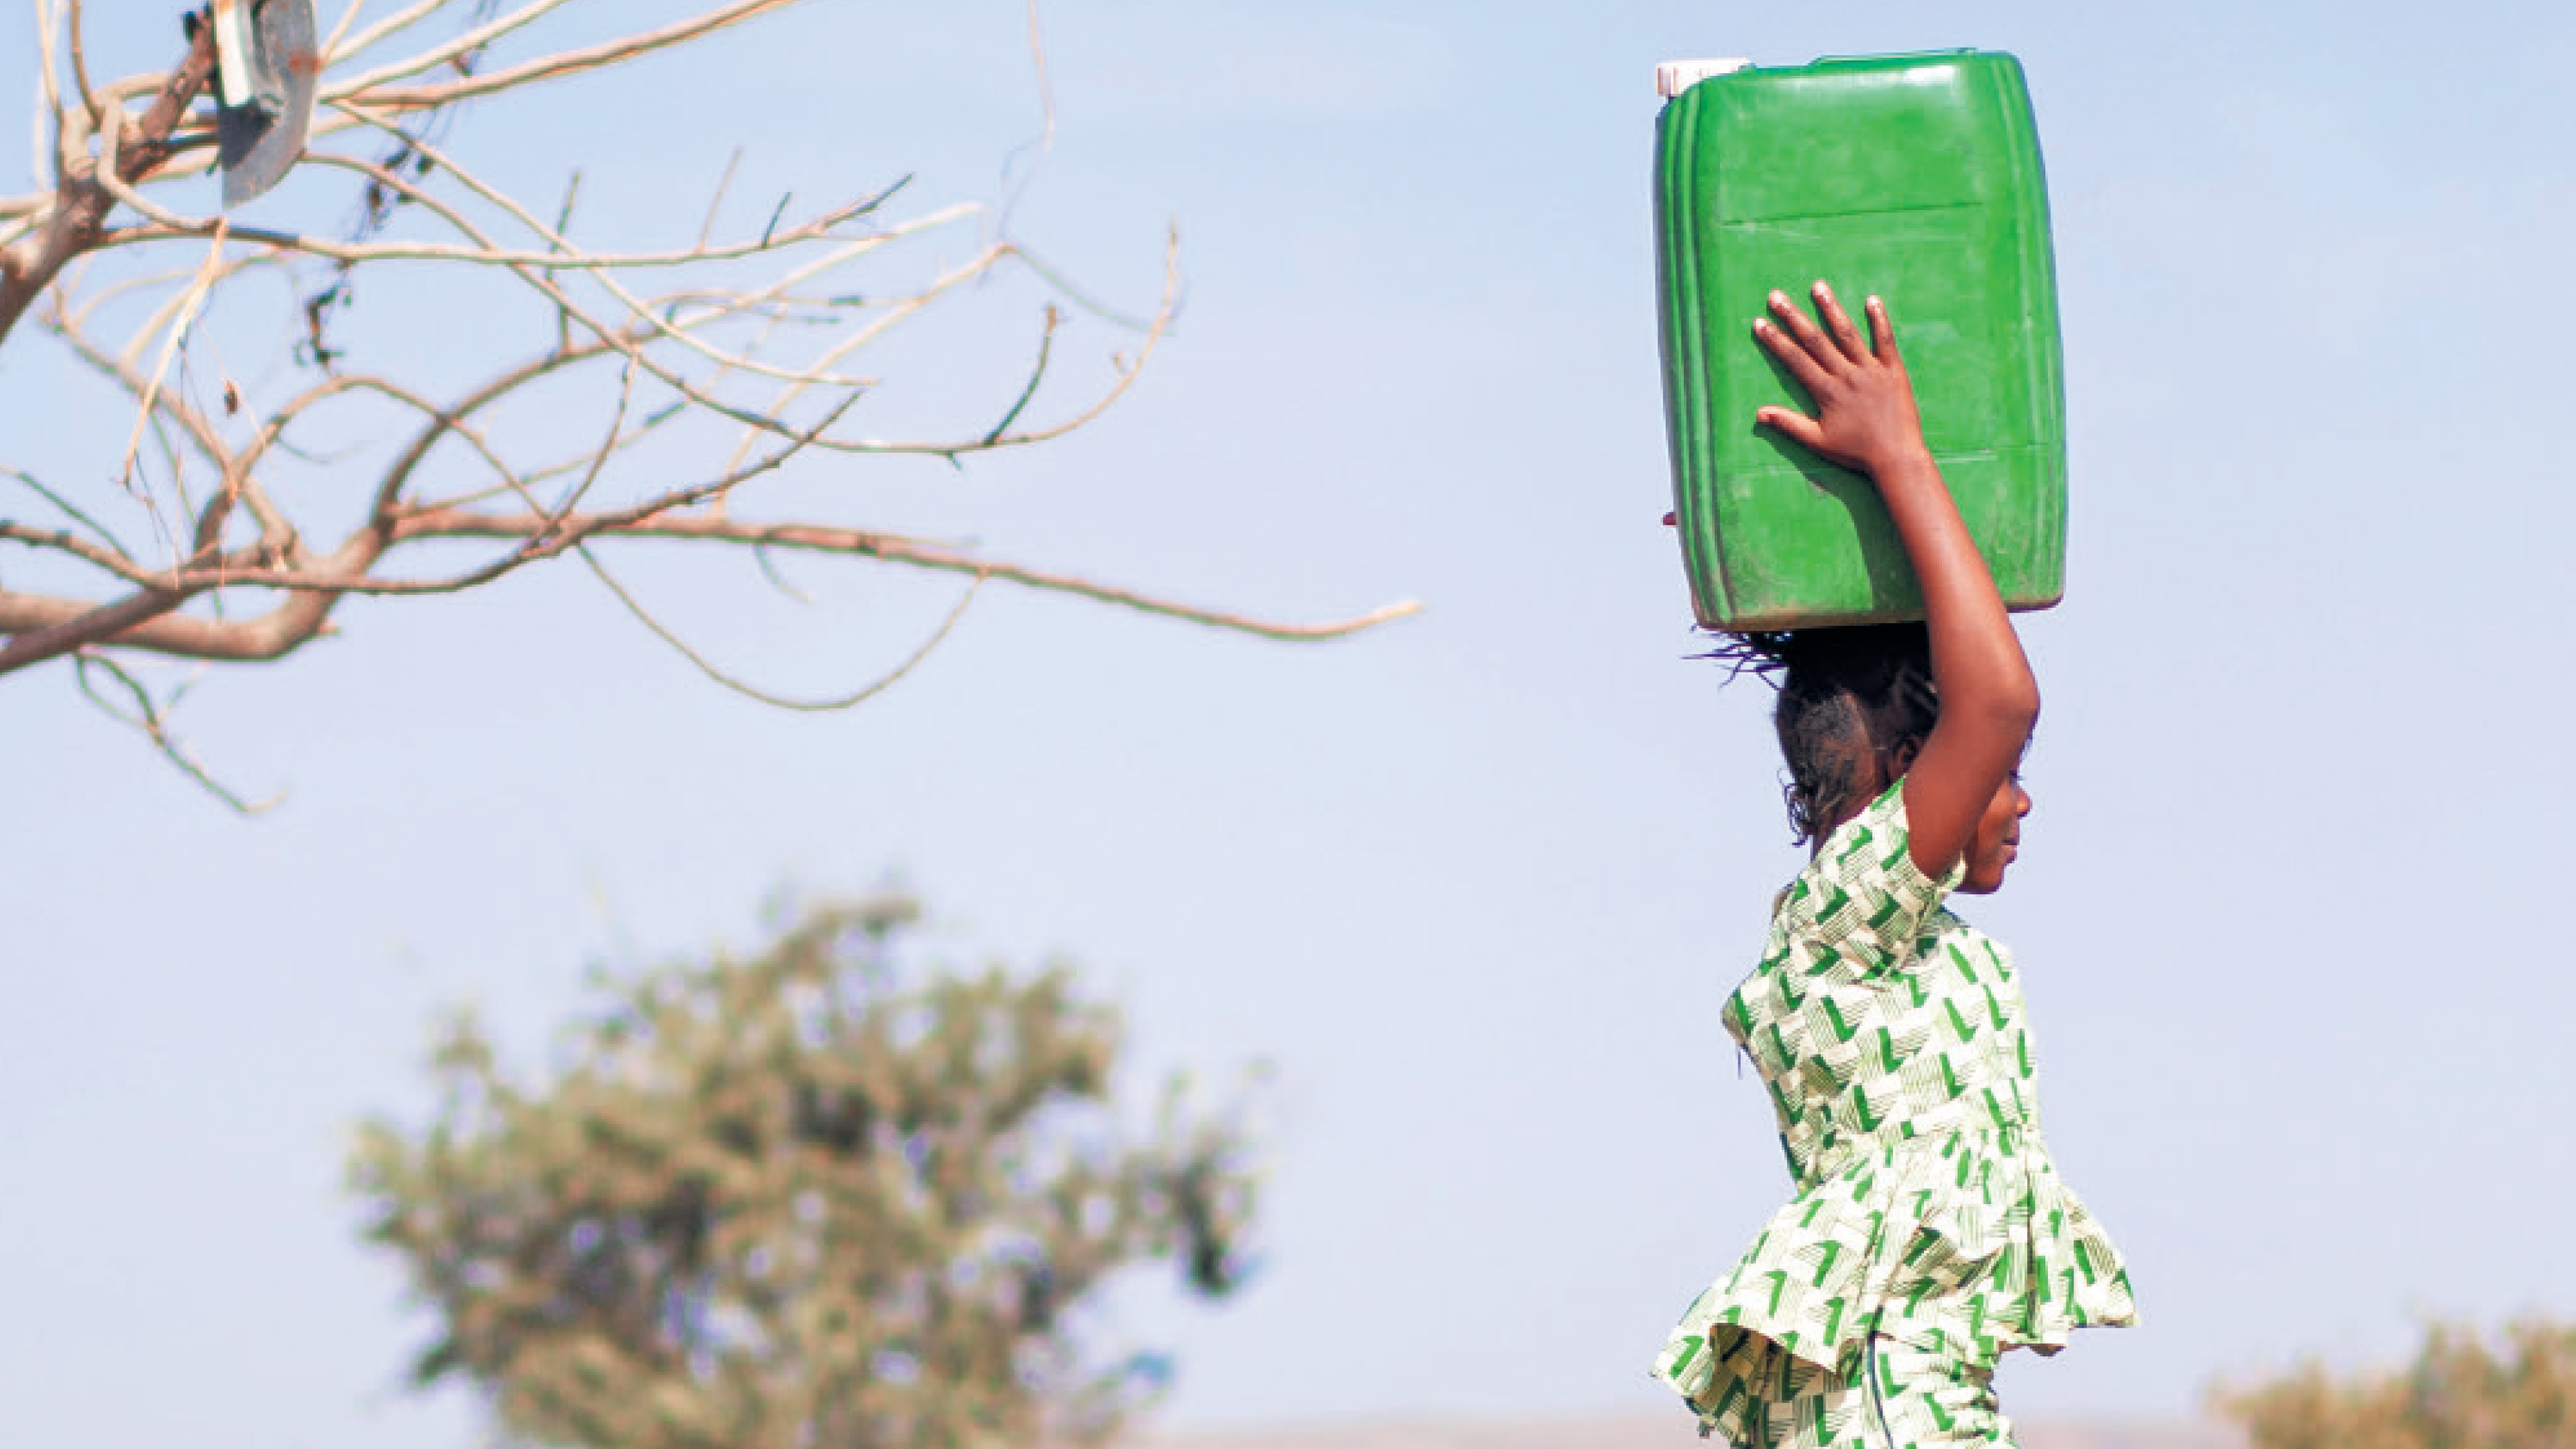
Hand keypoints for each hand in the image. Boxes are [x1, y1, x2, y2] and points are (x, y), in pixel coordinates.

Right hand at [1751, 282, 1928, 479]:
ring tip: (1818, 287)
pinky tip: (1872, 300)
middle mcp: (1847, 375)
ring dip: (1831, 308)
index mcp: (1827, 391)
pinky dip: (1879, 320)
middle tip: (1776, 296)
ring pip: (1847, 334)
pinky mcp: (1894, 370)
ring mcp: (1871, 370)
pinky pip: (1885, 340)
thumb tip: (1759, 412)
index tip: (1760, 322)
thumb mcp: (1817, 441)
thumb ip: (1788, 424)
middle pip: (1816, 340)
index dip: (1776, 340)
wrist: (1896, 457)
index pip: (1796, 360)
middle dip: (1794, 317)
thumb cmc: (1856, 452)